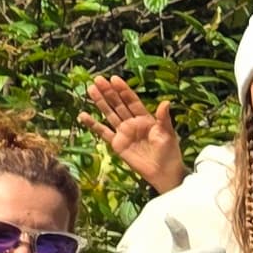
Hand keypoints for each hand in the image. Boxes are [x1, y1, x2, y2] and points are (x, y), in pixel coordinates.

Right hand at [82, 77, 185, 196]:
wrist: (163, 173)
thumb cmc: (169, 152)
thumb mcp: (168, 133)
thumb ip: (164, 118)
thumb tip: (166, 102)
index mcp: (145, 118)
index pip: (132, 101)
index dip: (123, 90)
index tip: (114, 78)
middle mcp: (132, 123)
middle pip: (118, 104)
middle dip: (109, 92)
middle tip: (98, 79)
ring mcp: (123, 133)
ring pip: (109, 114)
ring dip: (100, 102)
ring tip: (91, 89)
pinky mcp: (117, 144)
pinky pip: (102, 132)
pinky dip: (93, 124)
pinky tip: (83, 115)